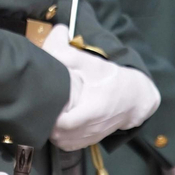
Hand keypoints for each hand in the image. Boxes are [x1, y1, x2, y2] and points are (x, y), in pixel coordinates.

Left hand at [42, 25, 160, 150]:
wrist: (136, 98)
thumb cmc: (112, 79)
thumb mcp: (92, 62)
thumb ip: (70, 48)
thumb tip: (57, 30)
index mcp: (92, 110)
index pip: (64, 124)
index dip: (50, 116)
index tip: (43, 102)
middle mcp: (90, 128)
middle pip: (58, 135)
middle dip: (46, 122)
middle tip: (39, 105)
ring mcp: (89, 137)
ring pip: (61, 141)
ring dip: (51, 130)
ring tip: (45, 112)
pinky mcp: (88, 141)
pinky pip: (67, 144)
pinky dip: (59, 136)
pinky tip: (55, 122)